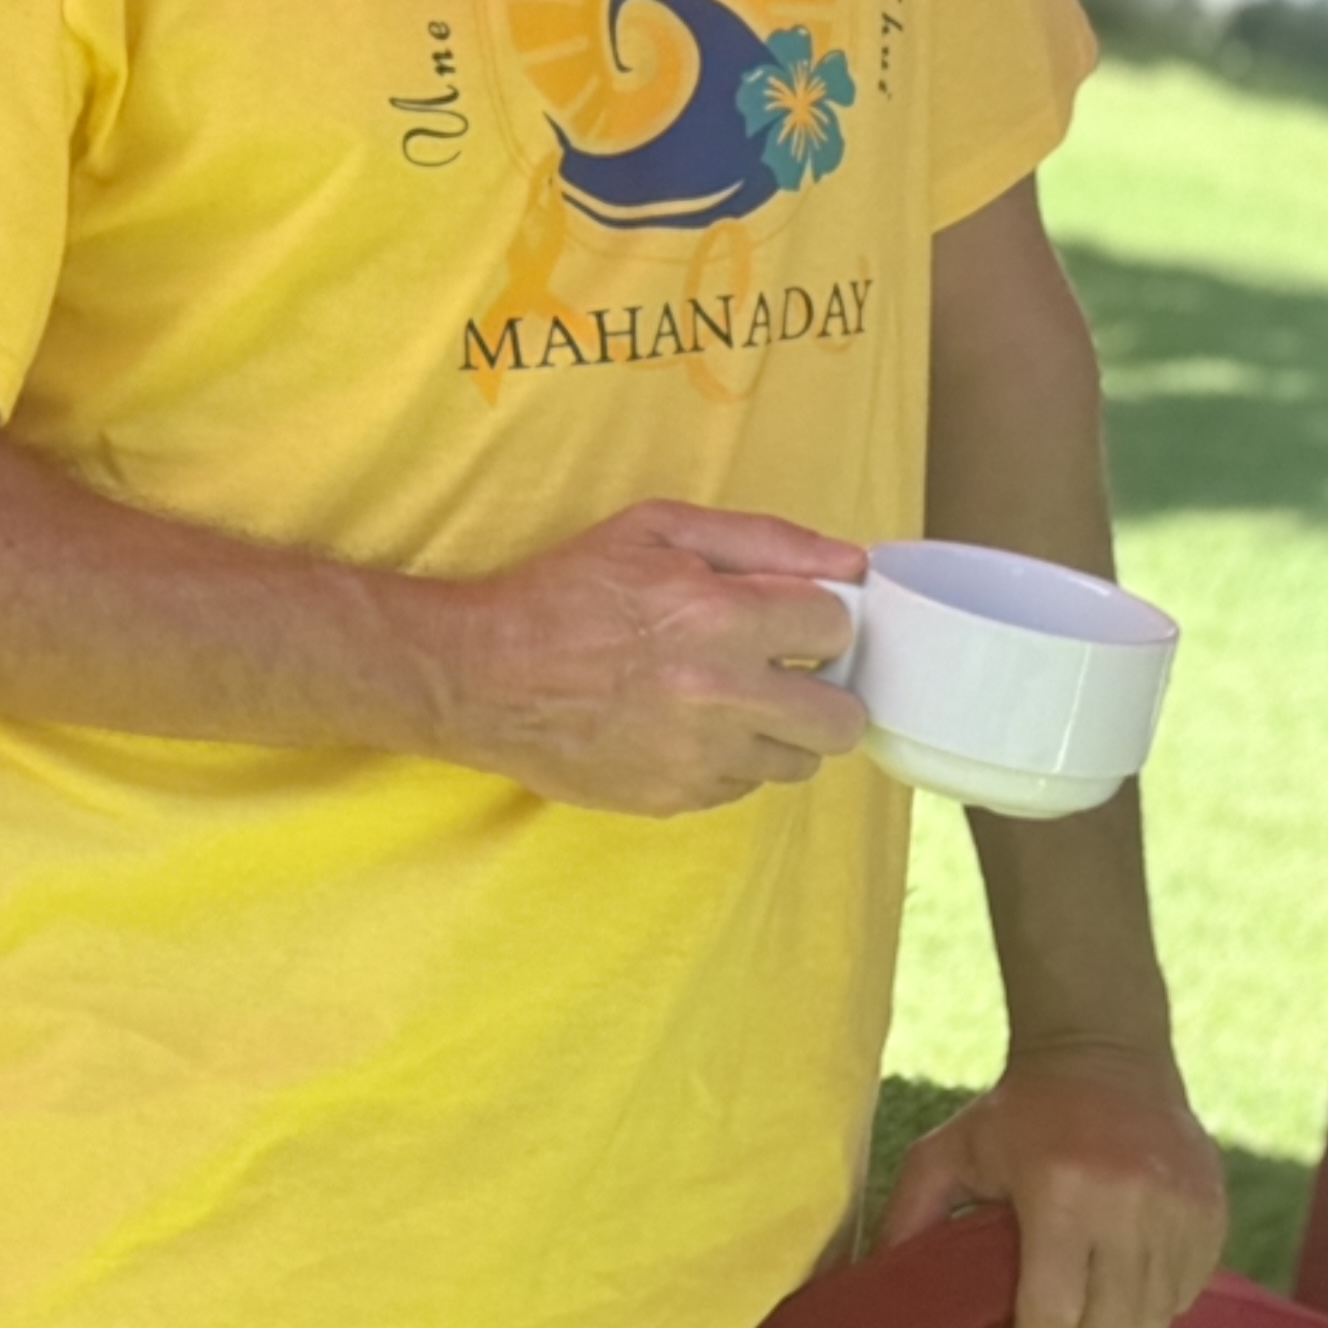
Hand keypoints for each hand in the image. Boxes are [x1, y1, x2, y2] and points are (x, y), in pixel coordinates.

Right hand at [414, 500, 867, 813]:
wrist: (477, 676)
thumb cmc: (561, 593)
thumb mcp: (653, 531)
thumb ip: (763, 540)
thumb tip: (850, 564)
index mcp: (719, 615)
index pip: (837, 629)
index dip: (813, 618)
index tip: (784, 618)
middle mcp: (721, 693)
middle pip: (842, 716)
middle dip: (820, 688)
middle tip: (777, 670)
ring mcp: (701, 756)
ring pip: (801, 761)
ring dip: (777, 729)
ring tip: (725, 701)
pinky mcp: (677, 796)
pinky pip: (745, 786)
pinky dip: (728, 759)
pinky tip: (683, 728)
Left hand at [880, 1040, 1228, 1327]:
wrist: (1103, 1056)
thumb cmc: (1016, 1112)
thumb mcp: (946, 1151)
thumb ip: (909, 1214)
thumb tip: (881, 1278)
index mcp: (1061, 1193)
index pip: (1057, 1311)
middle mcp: (1130, 1205)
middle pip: (1111, 1324)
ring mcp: (1180, 1210)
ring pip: (1154, 1315)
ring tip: (1085, 1325)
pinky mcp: (1212, 1213)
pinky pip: (1188, 1291)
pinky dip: (1156, 1307)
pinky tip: (1123, 1295)